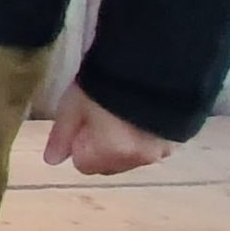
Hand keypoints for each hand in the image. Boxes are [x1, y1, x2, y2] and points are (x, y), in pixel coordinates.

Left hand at [43, 85, 176, 176]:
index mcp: (111, 153)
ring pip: (131, 158)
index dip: (79, 144)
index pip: (84, 166)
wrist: (155, 64)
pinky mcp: (177, 141)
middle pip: (109, 166)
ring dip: (124, 145)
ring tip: (123, 113)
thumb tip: (51, 161)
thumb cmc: (104, 83)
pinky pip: (152, 148)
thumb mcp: (73, 105)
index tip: (83, 123)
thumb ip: (62, 136)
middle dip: (102, 149)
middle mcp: (138, 159)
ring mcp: (162, 152)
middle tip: (102, 117)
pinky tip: (142, 115)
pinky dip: (144, 138)